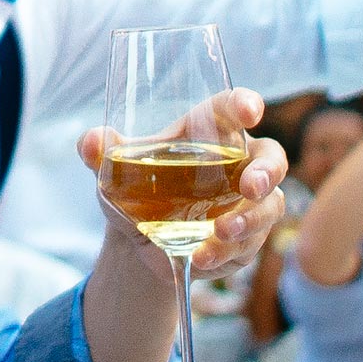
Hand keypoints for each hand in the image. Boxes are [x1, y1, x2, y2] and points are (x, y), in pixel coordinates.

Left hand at [79, 89, 285, 280]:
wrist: (138, 241)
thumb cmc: (134, 189)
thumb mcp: (114, 172)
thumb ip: (101, 152)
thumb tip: (90, 142)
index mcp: (208, 133)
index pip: (232, 109)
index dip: (245, 104)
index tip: (249, 111)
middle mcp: (238, 164)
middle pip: (272, 158)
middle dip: (266, 171)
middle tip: (250, 186)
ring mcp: (247, 204)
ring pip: (267, 207)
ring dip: (247, 221)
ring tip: (218, 232)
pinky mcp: (247, 239)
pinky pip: (250, 244)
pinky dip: (226, 252)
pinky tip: (200, 256)